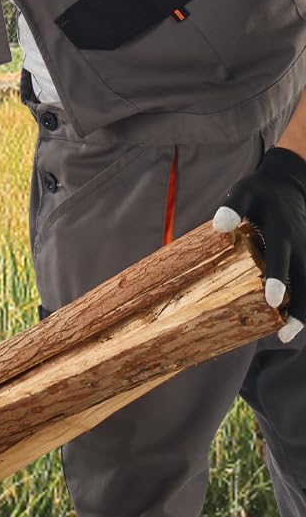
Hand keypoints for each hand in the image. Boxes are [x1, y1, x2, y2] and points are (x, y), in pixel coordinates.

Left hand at [213, 146, 305, 342]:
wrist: (291, 181)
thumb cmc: (260, 190)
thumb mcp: (244, 191)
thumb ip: (232, 207)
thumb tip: (219, 225)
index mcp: (282, 232)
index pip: (282, 259)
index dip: (278, 280)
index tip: (272, 300)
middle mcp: (300, 244)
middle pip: (305, 280)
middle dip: (299, 308)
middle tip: (285, 334)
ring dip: (303, 309)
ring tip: (287, 333)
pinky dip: (302, 298)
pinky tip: (291, 319)